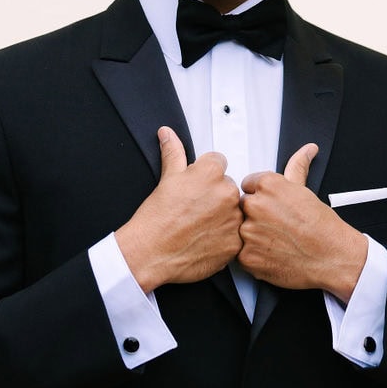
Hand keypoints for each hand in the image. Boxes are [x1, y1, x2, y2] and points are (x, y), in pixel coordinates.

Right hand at [116, 127, 242, 291]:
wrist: (150, 254)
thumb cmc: (157, 219)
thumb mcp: (166, 179)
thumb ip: (173, 152)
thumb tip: (167, 134)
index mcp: (212, 173)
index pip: (219, 163)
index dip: (205, 176)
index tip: (195, 189)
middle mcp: (227, 193)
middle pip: (228, 187)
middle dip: (215, 196)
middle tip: (195, 210)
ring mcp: (233, 219)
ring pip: (234, 211)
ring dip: (223, 216)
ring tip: (199, 226)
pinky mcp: (235, 243)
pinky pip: (236, 235)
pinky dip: (224, 238)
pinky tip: (205, 239)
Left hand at [238, 143, 367, 302]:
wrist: (331, 256)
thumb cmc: (320, 226)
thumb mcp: (305, 190)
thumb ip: (297, 166)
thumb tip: (307, 149)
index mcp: (267, 185)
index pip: (248, 185)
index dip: (261, 198)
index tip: (273, 208)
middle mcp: (255, 205)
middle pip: (243, 207)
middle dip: (256, 216)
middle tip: (276, 226)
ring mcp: (249, 231)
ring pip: (240, 231)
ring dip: (253, 236)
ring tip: (276, 241)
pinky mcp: (247, 256)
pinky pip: (241, 254)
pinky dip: (253, 256)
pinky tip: (271, 254)